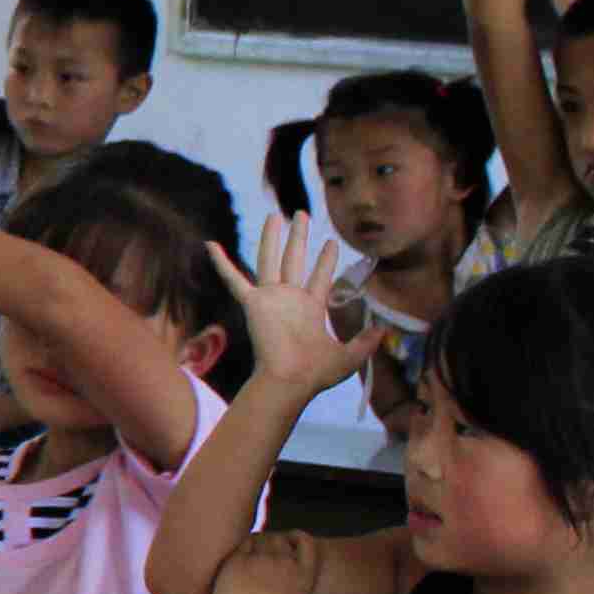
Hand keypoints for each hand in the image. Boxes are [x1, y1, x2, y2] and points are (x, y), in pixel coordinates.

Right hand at [208, 213, 380, 399]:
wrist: (291, 380)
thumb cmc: (316, 374)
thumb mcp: (350, 356)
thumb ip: (365, 341)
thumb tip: (382, 329)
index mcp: (310, 309)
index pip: (320, 277)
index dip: (327, 259)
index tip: (331, 241)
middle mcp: (289, 300)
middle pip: (294, 259)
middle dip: (299, 237)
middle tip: (301, 213)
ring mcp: (270, 299)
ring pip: (269, 260)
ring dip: (271, 238)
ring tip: (274, 215)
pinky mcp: (253, 303)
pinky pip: (234, 280)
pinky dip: (222, 264)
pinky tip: (211, 246)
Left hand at [208, 531, 323, 593]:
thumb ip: (285, 576)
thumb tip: (268, 552)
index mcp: (305, 576)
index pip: (305, 541)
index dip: (293, 537)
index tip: (284, 541)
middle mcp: (287, 564)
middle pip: (278, 538)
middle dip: (268, 543)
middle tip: (256, 561)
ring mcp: (264, 560)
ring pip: (258, 538)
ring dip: (252, 545)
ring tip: (246, 565)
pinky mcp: (240, 562)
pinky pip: (241, 544)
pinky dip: (238, 550)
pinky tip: (236, 564)